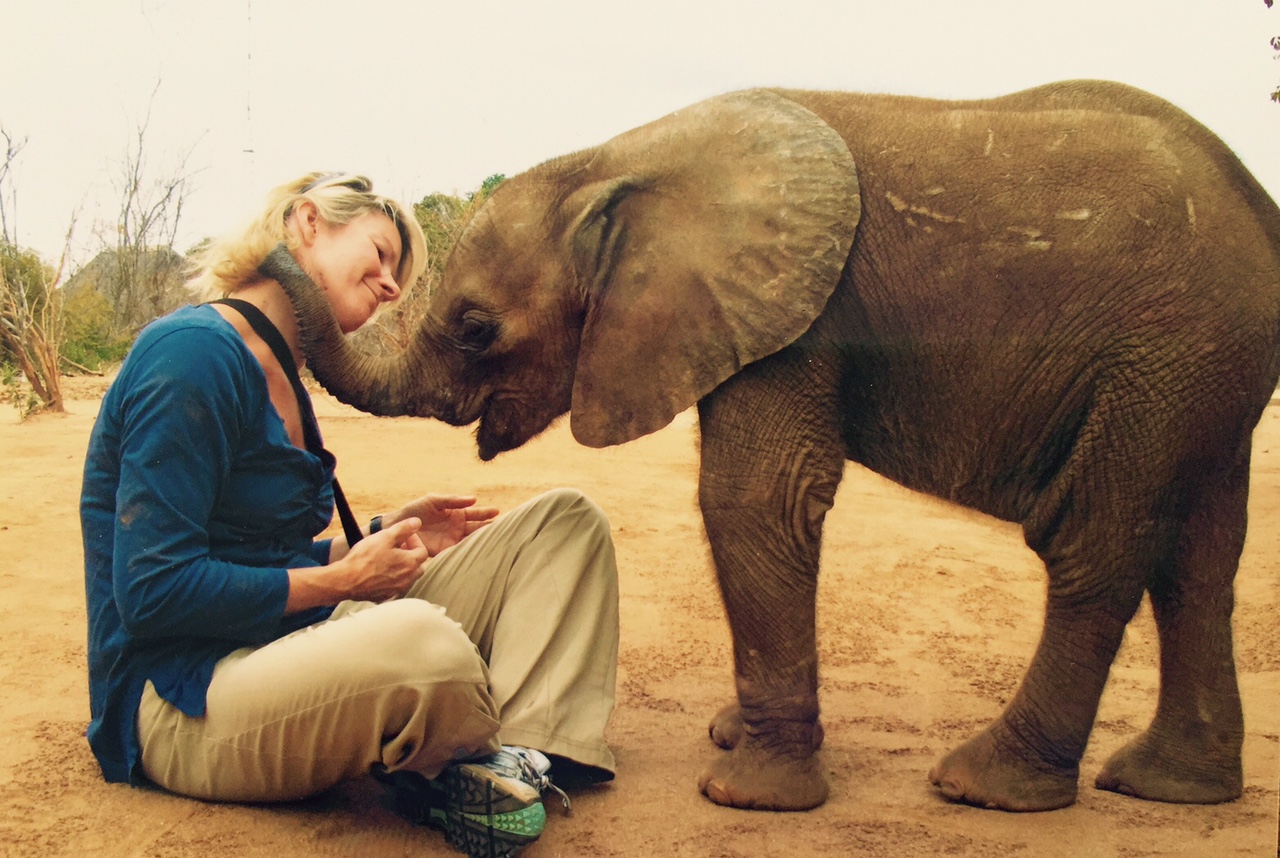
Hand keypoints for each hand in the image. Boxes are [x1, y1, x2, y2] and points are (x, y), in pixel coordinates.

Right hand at [287, 518, 429, 611]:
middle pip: (418, 566)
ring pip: (407, 578)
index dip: (415, 541)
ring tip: (388, 558)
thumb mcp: (385, 537)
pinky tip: (379, 572)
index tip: (403, 536)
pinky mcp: (385, 596)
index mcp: (410, 564)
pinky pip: (394, 586)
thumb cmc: (365, 558)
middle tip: (397, 547)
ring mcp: (396, 590)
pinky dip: (392, 578)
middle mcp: (407, 579)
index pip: (423, 551)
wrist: (346, 580)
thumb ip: (404, 529)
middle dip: (411, 555)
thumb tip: (417, 522)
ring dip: (402, 567)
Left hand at [393, 494, 498, 555]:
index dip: (486, 513)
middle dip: (490, 527)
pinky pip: (459, 551)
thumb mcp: (433, 500)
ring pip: (471, 539)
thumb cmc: (415, 510)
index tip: (498, 512)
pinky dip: (469, 551)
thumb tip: (473, 499)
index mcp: (455, 513)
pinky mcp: (444, 550)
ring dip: (483, 539)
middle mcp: (456, 527)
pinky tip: (479, 551)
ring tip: (497, 540)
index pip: (474, 513)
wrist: (398, 526)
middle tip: (506, 528)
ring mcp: (451, 539)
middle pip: (477, 527)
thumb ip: (452, 500)